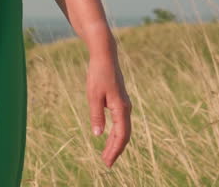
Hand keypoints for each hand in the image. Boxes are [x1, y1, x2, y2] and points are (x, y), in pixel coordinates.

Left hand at [87, 53, 131, 167]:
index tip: (108, 162)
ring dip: (115, 143)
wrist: (105, 56)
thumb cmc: (98, 74)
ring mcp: (124, 105)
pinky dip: (116, 133)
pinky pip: (121, 122)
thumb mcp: (93, 95)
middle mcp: (126, 108)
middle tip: (106, 163)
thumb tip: (98, 135)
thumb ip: (96, 115)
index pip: (121, 135)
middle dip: (115, 150)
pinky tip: (109, 138)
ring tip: (106, 154)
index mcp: (121, 108)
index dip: (115, 150)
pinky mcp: (120, 102)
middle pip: (124, 135)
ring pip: (123, 129)